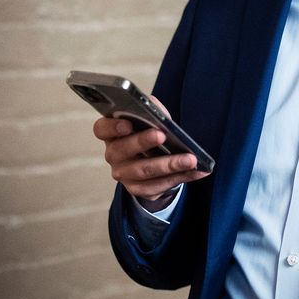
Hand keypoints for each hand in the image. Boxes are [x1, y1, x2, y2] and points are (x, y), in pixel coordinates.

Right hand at [94, 95, 209, 211]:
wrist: (156, 158)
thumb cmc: (150, 132)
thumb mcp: (150, 117)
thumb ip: (152, 109)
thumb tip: (158, 111)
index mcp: (112, 133)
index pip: (102, 129)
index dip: (112, 127)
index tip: (128, 124)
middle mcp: (114, 154)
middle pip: (123, 150)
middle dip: (143, 142)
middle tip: (162, 135)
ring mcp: (124, 174)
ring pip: (144, 171)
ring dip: (169, 164)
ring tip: (190, 159)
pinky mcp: (138, 189)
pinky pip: (158, 185)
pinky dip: (181, 177)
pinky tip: (197, 171)